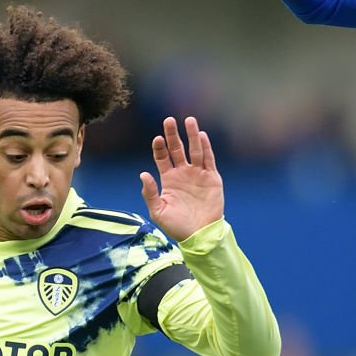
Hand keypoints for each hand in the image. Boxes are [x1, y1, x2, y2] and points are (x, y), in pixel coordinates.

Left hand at [139, 116, 224, 243]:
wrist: (199, 235)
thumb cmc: (177, 226)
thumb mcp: (158, 211)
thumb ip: (150, 193)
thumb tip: (143, 174)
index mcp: (169, 179)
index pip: (162, 158)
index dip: (159, 147)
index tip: (157, 138)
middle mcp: (183, 173)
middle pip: (177, 149)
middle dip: (173, 135)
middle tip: (169, 120)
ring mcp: (198, 175)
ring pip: (194, 150)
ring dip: (192, 135)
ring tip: (189, 121)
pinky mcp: (212, 179)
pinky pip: (209, 160)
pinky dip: (206, 147)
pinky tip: (202, 136)